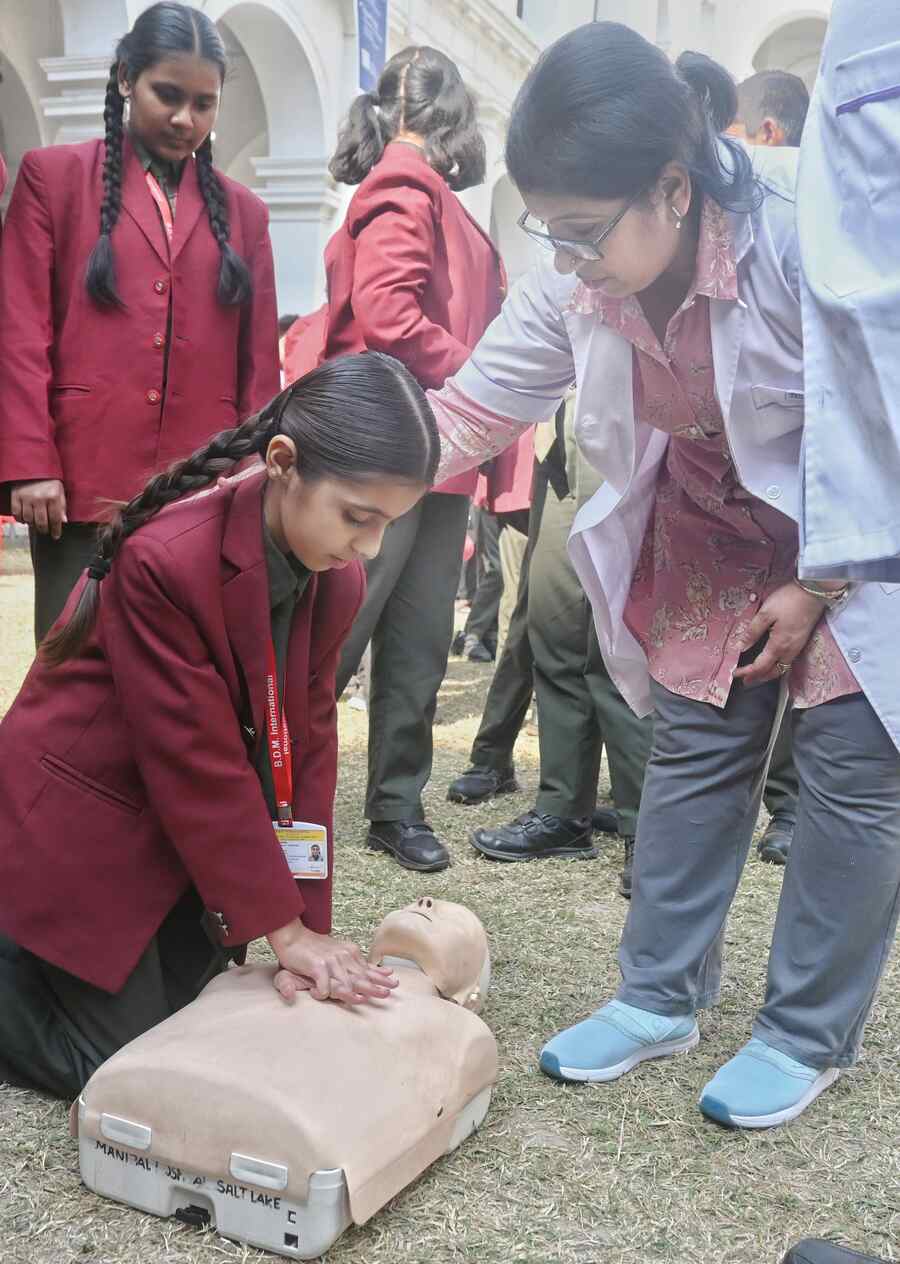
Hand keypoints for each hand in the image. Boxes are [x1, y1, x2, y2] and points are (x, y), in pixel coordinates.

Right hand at [11, 479, 66, 538]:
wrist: (32, 465)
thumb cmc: (48, 479)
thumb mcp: (59, 490)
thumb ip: (62, 506)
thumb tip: (64, 521)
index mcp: (53, 496)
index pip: (55, 519)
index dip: (56, 530)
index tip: (56, 535)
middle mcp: (39, 498)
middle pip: (41, 523)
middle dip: (44, 530)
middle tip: (45, 531)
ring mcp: (26, 498)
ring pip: (29, 520)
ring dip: (33, 525)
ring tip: (36, 524)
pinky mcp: (15, 497)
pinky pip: (17, 515)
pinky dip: (21, 520)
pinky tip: (26, 519)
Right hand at [267, 920, 397, 1005]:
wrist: (292, 937)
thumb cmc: (315, 950)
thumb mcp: (339, 953)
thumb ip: (357, 964)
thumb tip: (382, 969)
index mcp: (350, 953)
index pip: (368, 968)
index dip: (381, 976)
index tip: (394, 982)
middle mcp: (343, 957)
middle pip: (361, 976)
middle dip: (375, 986)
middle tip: (387, 993)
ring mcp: (331, 961)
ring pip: (344, 982)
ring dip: (352, 993)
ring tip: (362, 1000)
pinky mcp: (317, 966)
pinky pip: (323, 984)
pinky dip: (323, 992)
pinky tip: (321, 996)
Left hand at [733, 580, 824, 687]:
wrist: (814, 592)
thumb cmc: (788, 600)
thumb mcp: (765, 614)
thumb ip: (752, 632)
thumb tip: (741, 647)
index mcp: (778, 645)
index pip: (760, 666)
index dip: (747, 672)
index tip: (735, 674)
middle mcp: (789, 651)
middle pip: (773, 672)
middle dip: (758, 678)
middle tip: (745, 681)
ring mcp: (798, 647)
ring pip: (782, 669)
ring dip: (768, 674)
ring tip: (757, 675)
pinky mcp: (802, 642)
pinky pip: (788, 662)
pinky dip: (777, 667)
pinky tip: (772, 663)